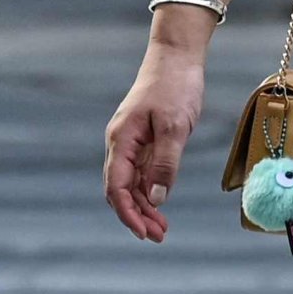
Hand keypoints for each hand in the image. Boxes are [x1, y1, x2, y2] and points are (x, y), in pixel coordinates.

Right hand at [105, 41, 208, 242]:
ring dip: (144, 207)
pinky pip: (142, 172)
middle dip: (136, 215)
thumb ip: (165, 164)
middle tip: (159, 236)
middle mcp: (121, 144)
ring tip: (162, 228)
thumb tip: (157, 199)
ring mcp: (132, 142)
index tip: (144, 233)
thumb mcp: (174, 127)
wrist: (176, 57)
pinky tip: (161, 204)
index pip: (116, 187)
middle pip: (120, 190)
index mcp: (121, 140)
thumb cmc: (175, 86)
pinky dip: (150, 191)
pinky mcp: (145, 139)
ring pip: (131, 184)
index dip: (128, 213)